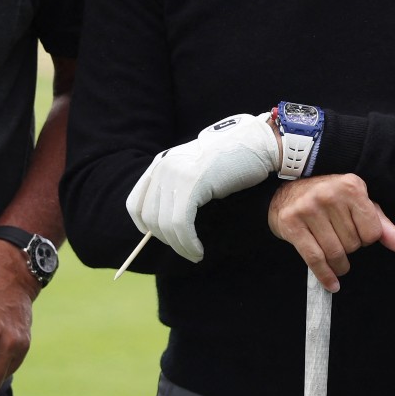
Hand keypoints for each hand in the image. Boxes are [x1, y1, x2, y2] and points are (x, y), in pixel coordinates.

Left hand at [125, 114, 280, 262]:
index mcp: (161, 163)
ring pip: (165, 225)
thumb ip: (181, 186)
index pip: (135, 203)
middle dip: (167, 240)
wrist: (259, 141)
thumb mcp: (199, 169)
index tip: (163, 239)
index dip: (145, 227)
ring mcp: (176, 174)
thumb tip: (167, 222)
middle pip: (150, 218)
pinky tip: (198, 250)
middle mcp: (163, 167)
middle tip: (186, 250)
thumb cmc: (236, 158)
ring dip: (180, 246)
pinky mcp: (192, 183)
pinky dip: (188, 243)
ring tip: (195, 254)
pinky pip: (181, 224)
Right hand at [268, 174, 394, 291]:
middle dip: (349, 249)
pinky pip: (314, 259)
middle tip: (338, 238)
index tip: (356, 232)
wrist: (286, 194)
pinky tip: (332, 284)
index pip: (373, 232)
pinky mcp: (291, 223)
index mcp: (352, 186)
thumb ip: (387, 230)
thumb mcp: (361, 208)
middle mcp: (330, 194)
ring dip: (339, 265)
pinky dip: (325, 276)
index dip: (366, 239)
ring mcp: (308, 208)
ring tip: (338, 261)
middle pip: (353, 244)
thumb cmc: (330, 202)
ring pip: (335, 253)